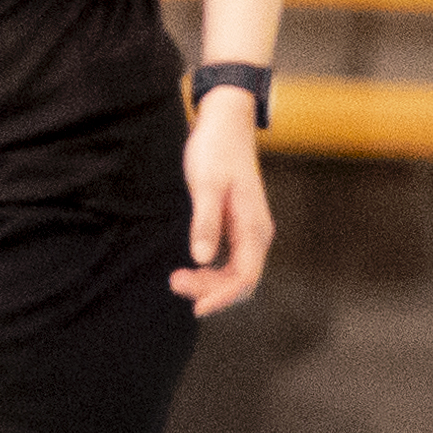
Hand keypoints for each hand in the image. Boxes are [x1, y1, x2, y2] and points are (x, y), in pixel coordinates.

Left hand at [172, 87, 271, 313]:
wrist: (225, 123)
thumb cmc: (215, 150)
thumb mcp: (205, 185)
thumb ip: (205, 222)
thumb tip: (203, 259)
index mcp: (254, 228)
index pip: (245, 278)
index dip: (222, 298)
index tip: (196, 308)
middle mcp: (257, 234)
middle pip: (240, 281)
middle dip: (210, 291)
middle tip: (174, 281)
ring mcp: (248, 231)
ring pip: (234, 273)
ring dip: (209, 282)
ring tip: (177, 277)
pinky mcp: (237, 226)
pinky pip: (229, 261)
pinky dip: (210, 270)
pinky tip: (189, 267)